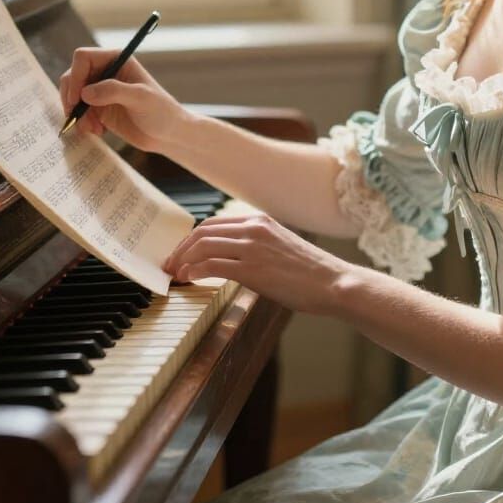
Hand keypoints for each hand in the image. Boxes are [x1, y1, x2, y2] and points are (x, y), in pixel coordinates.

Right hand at [58, 46, 187, 152]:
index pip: (83, 58)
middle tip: (79, 118)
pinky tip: (98, 131)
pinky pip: (78, 111)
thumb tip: (85, 92)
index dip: (76, 76)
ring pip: (72, 95)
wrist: (168, 134)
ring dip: (77, 113)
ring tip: (92, 129)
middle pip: (72, 76)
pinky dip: (82, 122)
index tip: (78, 99)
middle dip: (72, 98)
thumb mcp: (141, 98)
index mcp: (117, 59)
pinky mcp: (98, 108)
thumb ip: (114, 91)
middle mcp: (106, 72)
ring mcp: (101, 90)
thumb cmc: (161, 112)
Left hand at [163, 213, 350, 315]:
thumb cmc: (311, 272)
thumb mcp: (281, 247)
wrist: (332, 282)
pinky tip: (189, 280)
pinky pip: (211, 265)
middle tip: (170, 265)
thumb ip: (257, 245)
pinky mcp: (251, 268)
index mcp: (261, 220)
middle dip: (181, 248)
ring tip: (175, 275)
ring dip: (182, 261)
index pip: (214, 223)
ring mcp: (252, 247)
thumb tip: (232, 259)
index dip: (192, 238)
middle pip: (203, 231)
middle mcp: (254, 228)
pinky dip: (194, 272)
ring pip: (202, 246)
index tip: (182, 253)